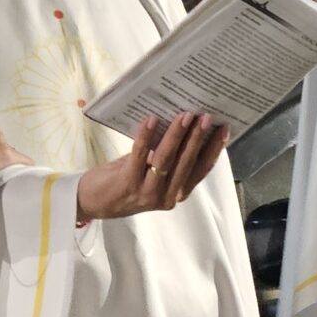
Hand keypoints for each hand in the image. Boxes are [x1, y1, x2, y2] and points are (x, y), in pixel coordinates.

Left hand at [75, 114, 228, 220]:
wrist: (91, 202)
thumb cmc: (123, 182)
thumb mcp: (152, 173)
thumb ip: (169, 158)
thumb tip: (185, 125)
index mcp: (177, 193)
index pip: (201, 170)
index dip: (214, 149)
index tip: (224, 129)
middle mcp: (166, 197)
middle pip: (187, 163)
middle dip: (198, 138)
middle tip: (205, 116)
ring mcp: (148, 193)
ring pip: (167, 160)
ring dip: (177, 135)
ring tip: (185, 115)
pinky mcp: (128, 184)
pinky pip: (140, 155)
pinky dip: (146, 136)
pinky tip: (152, 119)